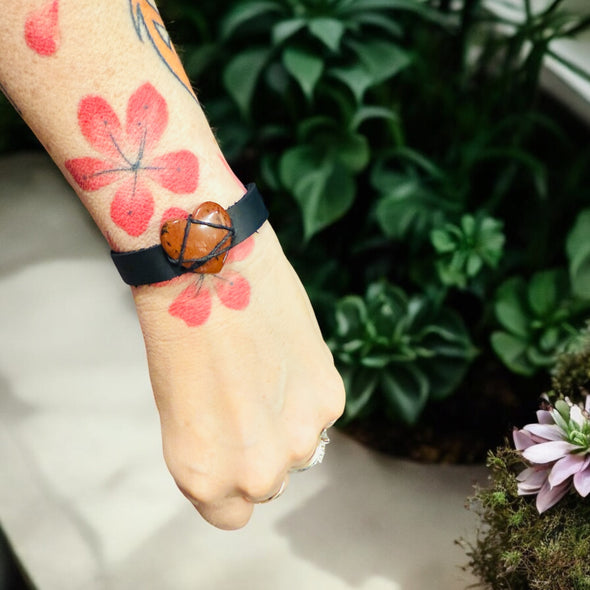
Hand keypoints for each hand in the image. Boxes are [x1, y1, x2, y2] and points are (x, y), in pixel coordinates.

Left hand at [132, 222, 344, 528]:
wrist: (210, 270)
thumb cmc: (181, 332)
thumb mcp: (182, 410)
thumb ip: (219, 448)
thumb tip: (259, 455)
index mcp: (204, 475)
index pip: (232, 514)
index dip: (230, 482)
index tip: (230, 453)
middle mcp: (255, 470)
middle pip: (270, 483)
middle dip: (260, 451)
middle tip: (246, 401)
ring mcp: (299, 437)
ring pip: (302, 447)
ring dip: (289, 421)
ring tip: (264, 371)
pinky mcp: (330, 399)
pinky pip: (322, 412)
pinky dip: (308, 391)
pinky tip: (284, 355)